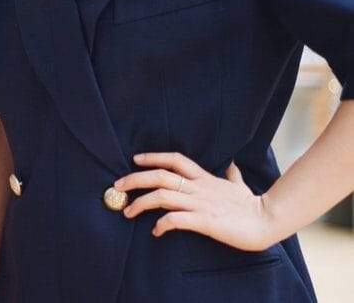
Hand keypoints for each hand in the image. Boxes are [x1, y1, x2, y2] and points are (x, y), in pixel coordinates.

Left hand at [116, 152, 280, 250]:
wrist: (269, 221)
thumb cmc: (254, 206)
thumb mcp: (240, 187)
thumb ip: (232, 176)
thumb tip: (232, 165)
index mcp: (205, 178)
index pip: (175, 159)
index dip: (153, 157)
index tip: (135, 159)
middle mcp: (199, 188)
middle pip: (160, 175)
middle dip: (135, 179)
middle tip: (117, 186)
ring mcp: (201, 204)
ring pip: (162, 195)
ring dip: (141, 203)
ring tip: (128, 211)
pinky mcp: (205, 221)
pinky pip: (176, 219)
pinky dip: (161, 223)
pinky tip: (156, 231)